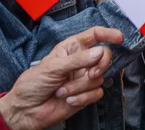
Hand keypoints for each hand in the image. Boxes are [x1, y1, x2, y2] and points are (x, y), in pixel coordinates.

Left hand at [0, 27, 123, 129]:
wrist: (26, 111)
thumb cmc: (32, 84)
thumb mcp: (52, 67)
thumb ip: (78, 59)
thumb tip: (99, 52)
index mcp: (71, 48)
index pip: (94, 35)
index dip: (108, 34)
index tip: (119, 38)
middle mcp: (81, 61)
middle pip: (104, 56)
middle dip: (100, 65)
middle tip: (92, 72)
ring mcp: (83, 78)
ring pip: (99, 77)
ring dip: (80, 87)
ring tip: (62, 91)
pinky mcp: (86, 94)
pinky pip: (96, 93)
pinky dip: (82, 98)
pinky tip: (68, 99)